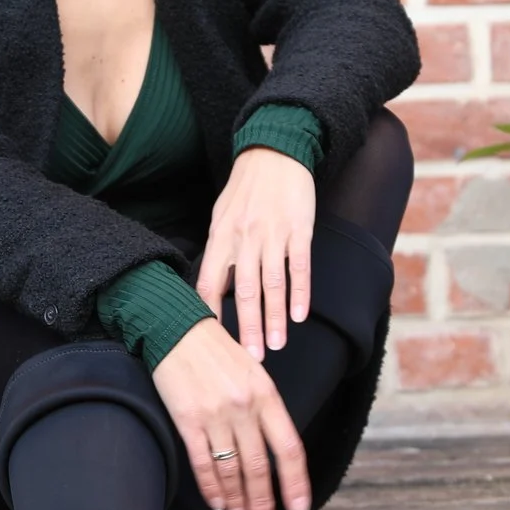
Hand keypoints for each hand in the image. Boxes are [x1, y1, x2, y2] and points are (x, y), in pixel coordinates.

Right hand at [153, 320, 310, 509]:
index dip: (296, 481)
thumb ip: (264, 406)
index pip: (288, 448)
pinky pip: (203, 462)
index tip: (299, 506)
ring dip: (237, 498)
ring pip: (232, 469)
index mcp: (266, 395)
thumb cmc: (215, 350)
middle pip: (260, 466)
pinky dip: (211, 486)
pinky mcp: (188, 420)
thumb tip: (273, 445)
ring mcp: (216, 415)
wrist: (175, 328)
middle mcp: (244, 407)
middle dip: (264, 501)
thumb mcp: (252, 371)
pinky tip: (218, 501)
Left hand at [195, 146, 315, 360]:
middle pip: (243, 293)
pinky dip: (300, 293)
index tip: (214, 342)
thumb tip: (212, 288)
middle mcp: (244, 239)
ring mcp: (272, 235)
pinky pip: (299, 267)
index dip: (210, 315)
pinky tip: (300, 315)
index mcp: (221, 237)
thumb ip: (218, 251)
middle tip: (252, 358)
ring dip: (275, 318)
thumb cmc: (245, 188)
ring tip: (278, 345)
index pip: (209, 284)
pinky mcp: (298, 229)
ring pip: (272, 285)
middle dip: (248, 329)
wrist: (275, 151)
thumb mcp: (221, 216)